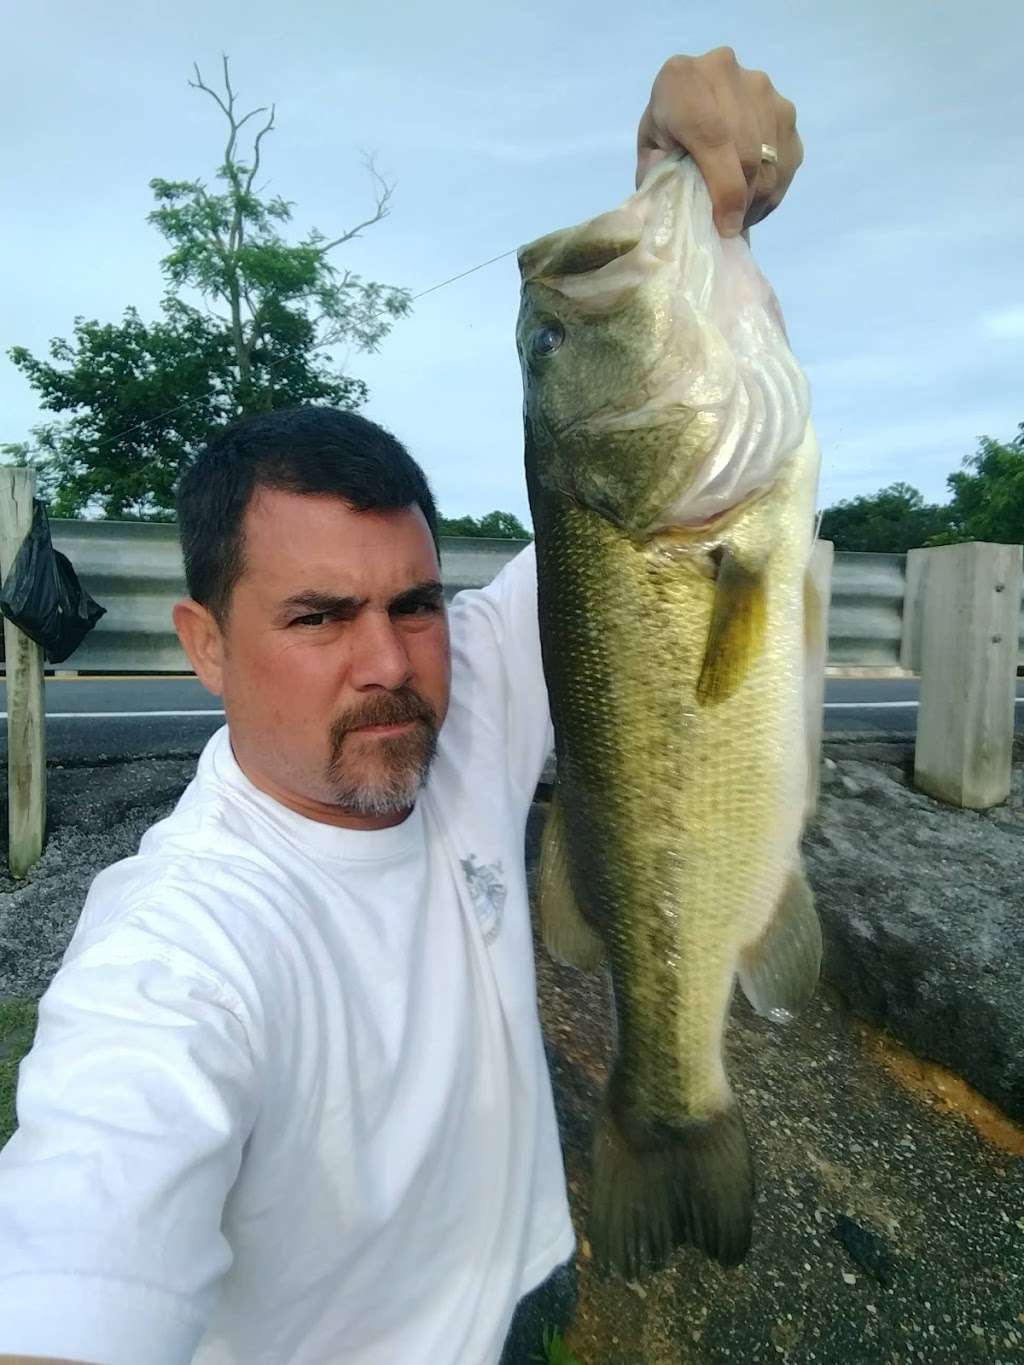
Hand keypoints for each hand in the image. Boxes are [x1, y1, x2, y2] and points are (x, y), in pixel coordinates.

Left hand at [635, 48, 802, 235]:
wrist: (691, 87)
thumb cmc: (666, 124)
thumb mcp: (650, 149)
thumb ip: (658, 178)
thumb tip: (682, 217)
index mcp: (685, 82)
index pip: (715, 140)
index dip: (724, 191)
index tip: (726, 227)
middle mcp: (728, 75)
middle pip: (749, 156)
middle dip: (742, 203)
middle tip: (730, 228)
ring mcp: (763, 90)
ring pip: (772, 162)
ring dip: (759, 200)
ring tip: (741, 216)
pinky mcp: (785, 108)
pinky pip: (788, 161)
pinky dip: (774, 190)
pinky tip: (755, 201)